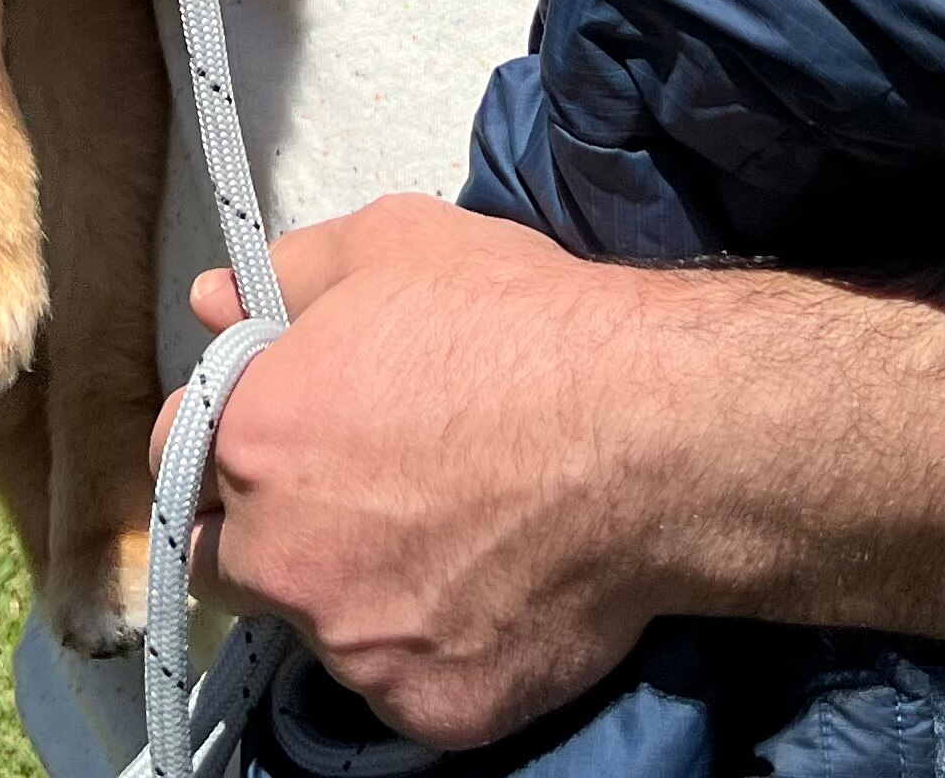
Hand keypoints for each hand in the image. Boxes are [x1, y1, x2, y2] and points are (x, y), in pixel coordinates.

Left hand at [151, 201, 944, 744]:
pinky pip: (421, 690)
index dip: (245, 448)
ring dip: (386, 590)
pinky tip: (534, 584)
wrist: (745, 423)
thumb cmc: (588, 307)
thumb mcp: (434, 237)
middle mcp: (309, 539)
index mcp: (290, 410)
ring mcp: (386, 640)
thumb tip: (239, 284)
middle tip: (418, 485)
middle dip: (314, 524)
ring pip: (341, 627)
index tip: (292, 445)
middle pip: (256, 557)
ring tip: (494, 527)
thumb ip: (319, 266)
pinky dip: (458, 649)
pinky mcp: (466, 708)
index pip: (199, 458)